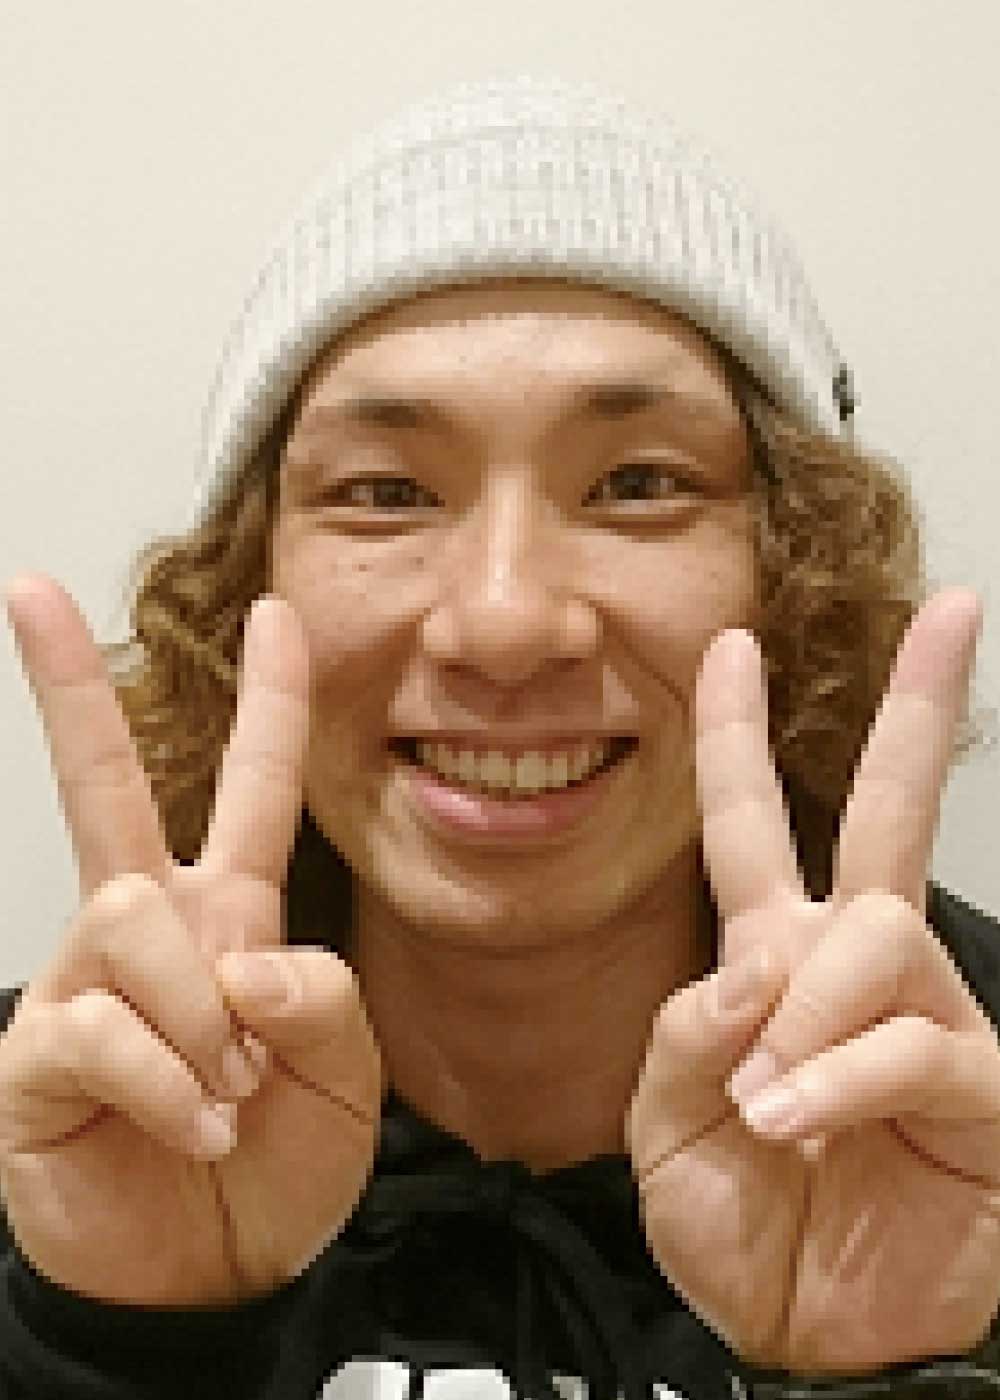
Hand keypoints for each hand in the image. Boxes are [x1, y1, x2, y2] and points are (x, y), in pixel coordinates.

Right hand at [0, 576, 380, 1305]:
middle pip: (106, 788)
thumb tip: (248, 957)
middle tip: (29, 590)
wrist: (217, 1273)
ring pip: (129, 915)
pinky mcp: (40, 1054)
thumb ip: (321, 1004)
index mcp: (231, 917)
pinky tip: (192, 1120)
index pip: (253, 789)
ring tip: (227, 1087)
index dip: (271, 705)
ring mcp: (88, 985)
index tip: (276, 615)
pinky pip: (97, 1025)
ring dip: (197, 1008)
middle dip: (71, 689)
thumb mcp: (345, 1080)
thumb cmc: (281, 1163)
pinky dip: (165, 1079)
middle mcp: (152, 931)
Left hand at [626, 587, 999, 1375]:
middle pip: (884, 815)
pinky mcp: (980, 1086)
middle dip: (914, 710)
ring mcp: (924, 1017)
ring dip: (805, 1014)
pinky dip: (842, 1076)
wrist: (798, 1332)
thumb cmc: (734, 1223)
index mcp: (773, 959)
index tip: (732, 645)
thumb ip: (687, 1034)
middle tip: (954, 612)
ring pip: (875, 933)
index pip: (751, 825)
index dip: (737, 736)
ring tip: (768, 1106)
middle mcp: (856, 969)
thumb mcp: (664, 1126)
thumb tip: (752, 965)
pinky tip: (799, 1119)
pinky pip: (913, 1040)